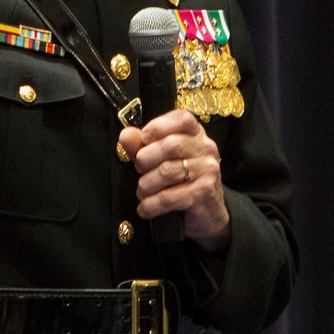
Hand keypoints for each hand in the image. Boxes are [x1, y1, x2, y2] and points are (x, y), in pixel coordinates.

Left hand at [119, 110, 229, 252]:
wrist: (208, 215)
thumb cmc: (182, 183)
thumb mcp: (161, 161)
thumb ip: (142, 147)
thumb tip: (125, 135)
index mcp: (197, 135)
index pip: (182, 118)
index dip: (158, 125)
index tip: (143, 138)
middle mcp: (206, 149)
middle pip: (171, 145)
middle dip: (146, 159)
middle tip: (139, 170)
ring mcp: (208, 170)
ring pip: (168, 171)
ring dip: (146, 184)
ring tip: (142, 191)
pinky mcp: (204, 193)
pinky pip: (169, 197)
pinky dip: (151, 204)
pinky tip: (145, 208)